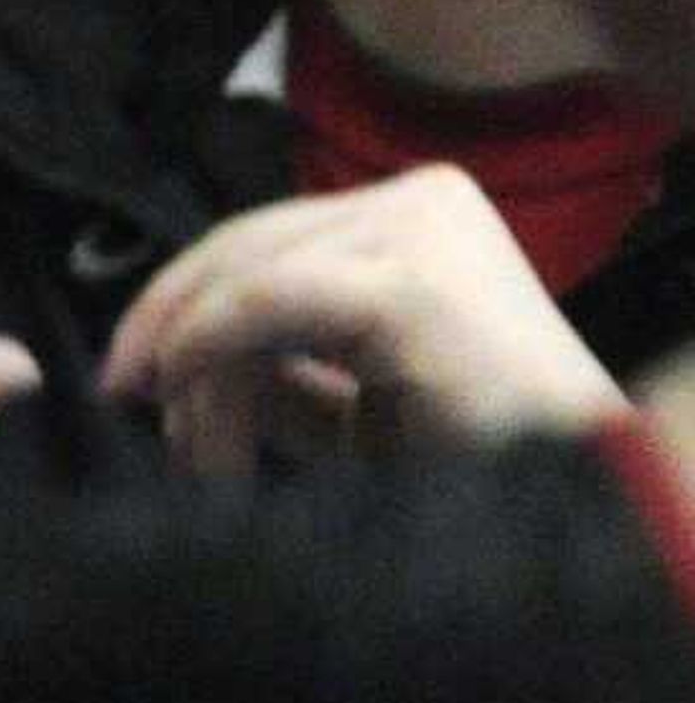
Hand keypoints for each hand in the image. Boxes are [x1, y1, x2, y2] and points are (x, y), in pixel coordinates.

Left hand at [102, 165, 626, 475]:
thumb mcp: (345, 404)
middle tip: (124, 400)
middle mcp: (423, 199)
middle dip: (170, 332)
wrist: (577, 503)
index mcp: (417, 214)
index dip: (180, 301)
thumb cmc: (470, 465)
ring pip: (243, 282)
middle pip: (242, 248)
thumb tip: (163, 361)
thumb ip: (269, 367)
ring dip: (198, 380)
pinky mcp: (409, 281)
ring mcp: (422, 228)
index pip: (263, 238)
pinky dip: (208, 358)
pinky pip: (260, 303)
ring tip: (206, 464)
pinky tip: (195, 421)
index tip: (126, 376)